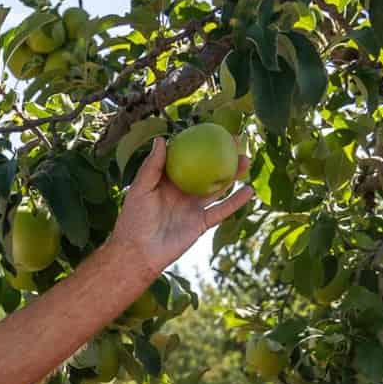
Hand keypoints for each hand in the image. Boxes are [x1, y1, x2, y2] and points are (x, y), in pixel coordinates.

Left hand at [109, 137, 253, 274]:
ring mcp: (193, 207)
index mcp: (167, 181)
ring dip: (232, 175)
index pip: (186, 158)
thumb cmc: (134, 219)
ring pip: (217, 188)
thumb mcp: (141, 189)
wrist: (139, 252)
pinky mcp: (201, 223)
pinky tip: (249, 191)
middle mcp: (182, 192)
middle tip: (236, 142)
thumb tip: (161, 139)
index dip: (199, 144)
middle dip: (221, 157)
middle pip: (206, 170)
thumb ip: (152, 166)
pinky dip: (235, 202)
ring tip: (246, 161)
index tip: (212, 131)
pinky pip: (221, 210)